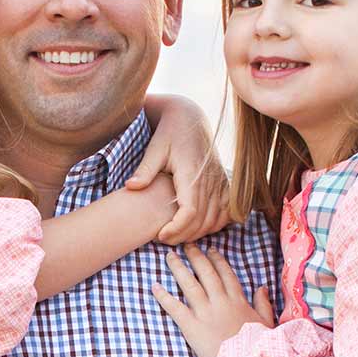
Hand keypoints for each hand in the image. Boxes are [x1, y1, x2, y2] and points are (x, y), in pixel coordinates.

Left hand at [124, 95, 230, 244]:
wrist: (190, 118)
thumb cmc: (170, 132)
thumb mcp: (155, 148)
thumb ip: (145, 170)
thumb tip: (130, 187)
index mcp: (191, 173)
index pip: (190, 211)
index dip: (177, 228)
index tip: (160, 235)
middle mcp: (210, 179)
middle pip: (202, 221)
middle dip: (182, 236)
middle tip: (162, 238)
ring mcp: (220, 182)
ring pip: (215, 220)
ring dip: (197, 233)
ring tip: (176, 234)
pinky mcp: (224, 183)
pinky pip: (227, 212)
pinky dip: (215, 224)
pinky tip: (197, 227)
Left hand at [152, 245, 259, 356]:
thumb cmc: (257, 347)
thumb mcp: (266, 323)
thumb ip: (263, 303)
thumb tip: (262, 287)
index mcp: (238, 300)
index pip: (226, 274)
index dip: (217, 260)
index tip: (211, 250)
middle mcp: (220, 301)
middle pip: (206, 273)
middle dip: (196, 257)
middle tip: (187, 245)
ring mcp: (205, 313)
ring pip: (189, 284)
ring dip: (178, 268)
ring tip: (169, 256)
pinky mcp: (191, 326)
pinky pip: (174, 308)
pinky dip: (163, 296)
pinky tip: (154, 286)